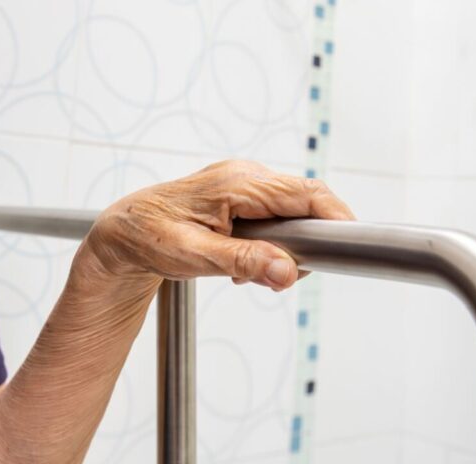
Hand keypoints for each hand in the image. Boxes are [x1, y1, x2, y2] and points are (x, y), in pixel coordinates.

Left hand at [81, 159, 354, 291]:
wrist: (123, 232)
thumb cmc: (150, 238)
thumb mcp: (194, 257)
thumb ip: (245, 262)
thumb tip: (288, 271)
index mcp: (238, 183)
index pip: (306, 192)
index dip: (336, 216)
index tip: (352, 243)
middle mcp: (245, 176)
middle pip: (305, 202)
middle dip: (306, 242)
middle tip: (282, 276)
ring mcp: (245, 183)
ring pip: (291, 213)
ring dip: (284, 247)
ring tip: (245, 271)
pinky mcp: (243, 195)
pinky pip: (275, 216)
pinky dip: (270, 243)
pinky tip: (241, 260)